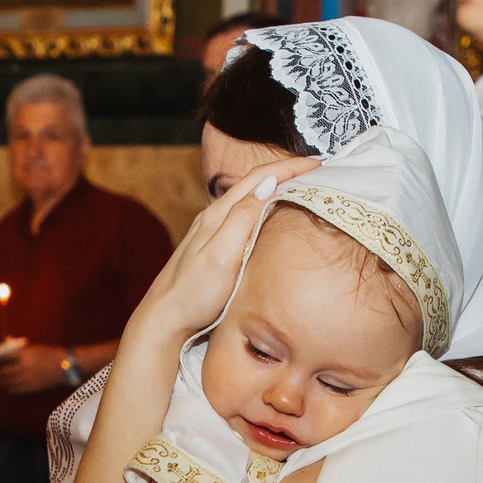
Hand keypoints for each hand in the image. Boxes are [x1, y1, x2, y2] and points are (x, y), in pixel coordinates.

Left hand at [0, 342, 72, 397]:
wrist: (65, 365)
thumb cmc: (50, 354)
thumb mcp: (34, 348)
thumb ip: (20, 350)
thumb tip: (5, 349)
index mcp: (25, 354)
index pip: (4, 357)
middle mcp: (25, 367)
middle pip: (4, 372)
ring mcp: (28, 378)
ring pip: (8, 382)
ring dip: (1, 383)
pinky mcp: (32, 388)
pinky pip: (16, 390)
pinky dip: (9, 390)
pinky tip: (8, 388)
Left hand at [128, 155, 319, 347]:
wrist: (165, 320)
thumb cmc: (193, 294)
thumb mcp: (221, 256)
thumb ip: (242, 218)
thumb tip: (267, 184)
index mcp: (218, 215)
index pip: (259, 178)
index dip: (289, 167)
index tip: (318, 163)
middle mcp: (213, 217)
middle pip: (254, 182)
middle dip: (286, 171)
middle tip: (317, 170)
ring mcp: (210, 231)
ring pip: (247, 197)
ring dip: (275, 185)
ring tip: (300, 185)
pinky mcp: (211, 246)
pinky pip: (241, 214)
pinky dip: (262, 205)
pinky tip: (269, 215)